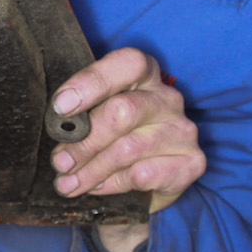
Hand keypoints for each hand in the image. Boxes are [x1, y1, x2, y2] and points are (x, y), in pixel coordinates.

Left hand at [50, 47, 204, 212]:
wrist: (150, 180)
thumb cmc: (116, 136)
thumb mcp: (98, 115)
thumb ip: (82, 114)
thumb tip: (61, 129)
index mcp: (145, 74)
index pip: (127, 64)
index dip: (92, 82)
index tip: (61, 108)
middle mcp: (168, 97)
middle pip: (123, 111)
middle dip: (84, 141)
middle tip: (60, 162)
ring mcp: (183, 129)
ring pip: (128, 148)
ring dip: (92, 169)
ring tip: (68, 182)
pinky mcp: (191, 162)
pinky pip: (143, 174)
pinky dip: (113, 184)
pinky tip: (98, 187)